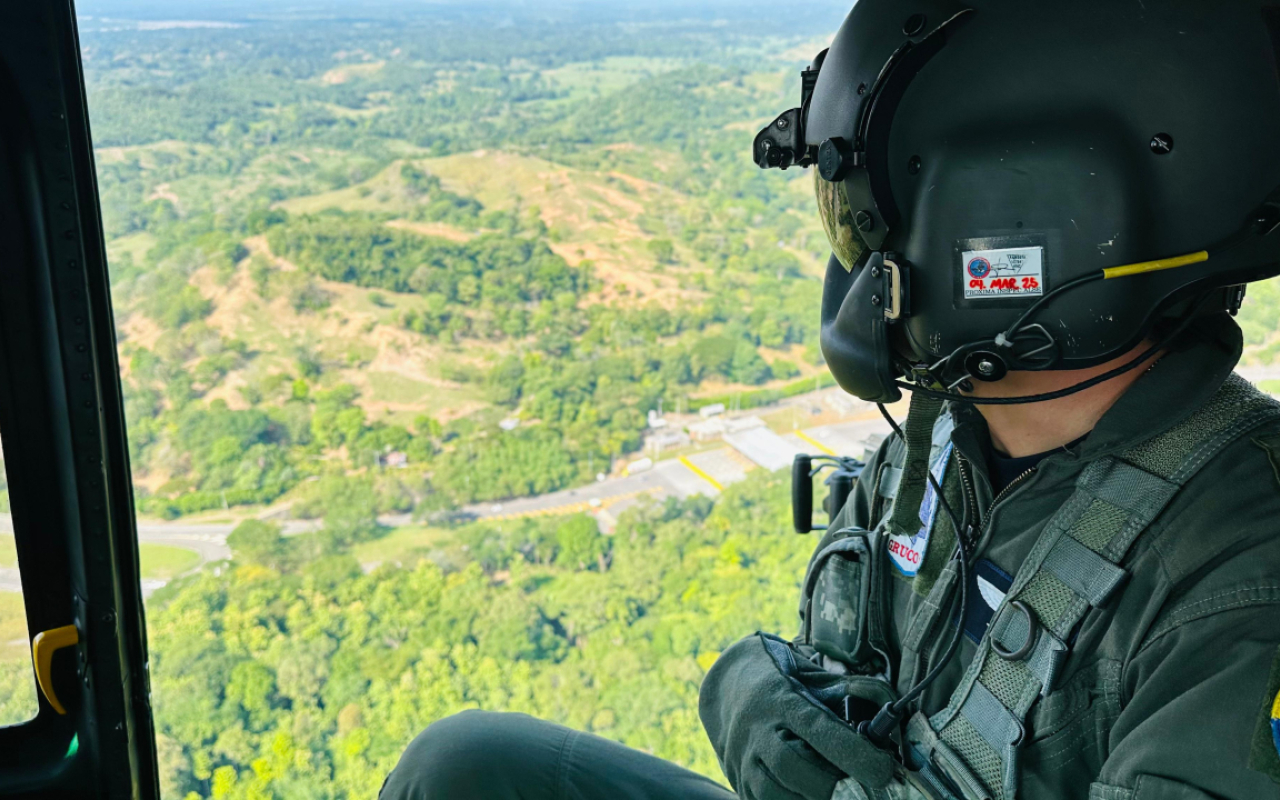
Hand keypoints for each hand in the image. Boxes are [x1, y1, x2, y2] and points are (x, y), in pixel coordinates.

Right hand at [699, 633, 895, 799]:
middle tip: (854, 786)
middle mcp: (757, 728)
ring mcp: (742, 757)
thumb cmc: (784, 682)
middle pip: (790, 765)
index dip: (853, 753)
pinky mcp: (737, 780)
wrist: (730, 687)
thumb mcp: (815, 677)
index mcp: (782, 698)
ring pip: (771, 792)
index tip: (884, 770)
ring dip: (808, 799)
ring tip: (831, 792)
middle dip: (828, 783)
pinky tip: (808, 794)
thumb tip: (891, 711)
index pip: (818, 728)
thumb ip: (852, 692)